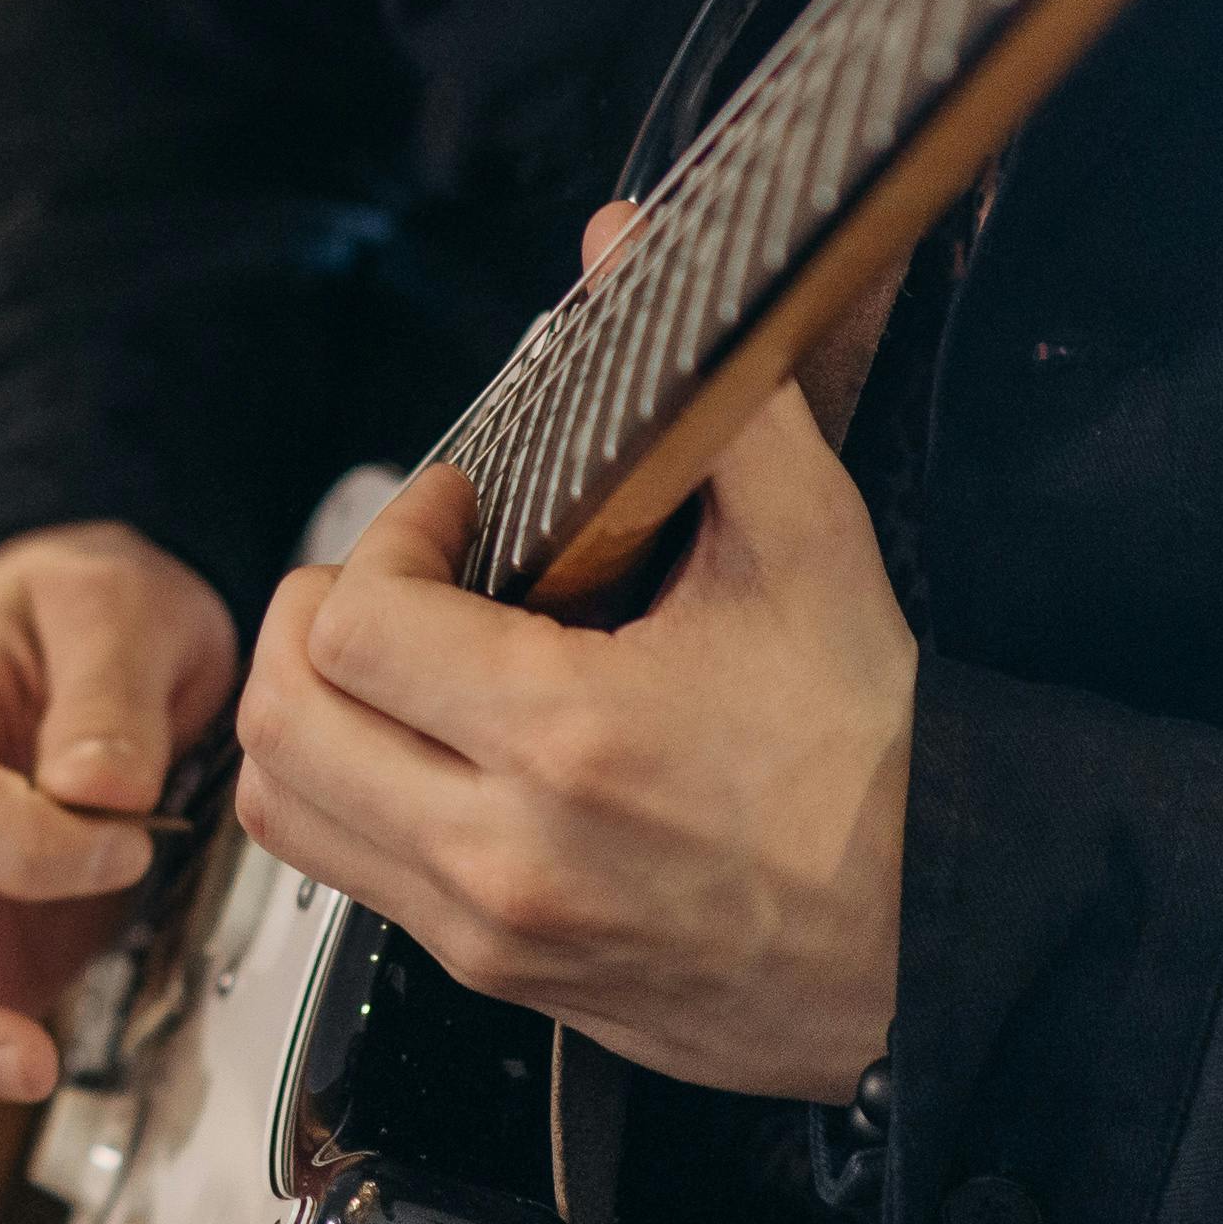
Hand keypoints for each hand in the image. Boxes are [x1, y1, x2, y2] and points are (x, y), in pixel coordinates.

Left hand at [229, 205, 913, 1099]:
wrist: (940, 947)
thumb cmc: (877, 758)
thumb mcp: (812, 551)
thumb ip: (711, 392)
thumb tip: (623, 243)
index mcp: (566, 741)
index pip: (356, 624)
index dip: (390, 539)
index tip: (458, 512)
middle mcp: (505, 852)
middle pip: (282, 720)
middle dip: (318, 618)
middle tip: (401, 579)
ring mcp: (491, 933)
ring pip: (285, 810)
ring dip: (316, 713)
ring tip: (402, 658)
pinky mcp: (497, 979)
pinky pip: (350, 879)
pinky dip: (358, 794)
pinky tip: (440, 741)